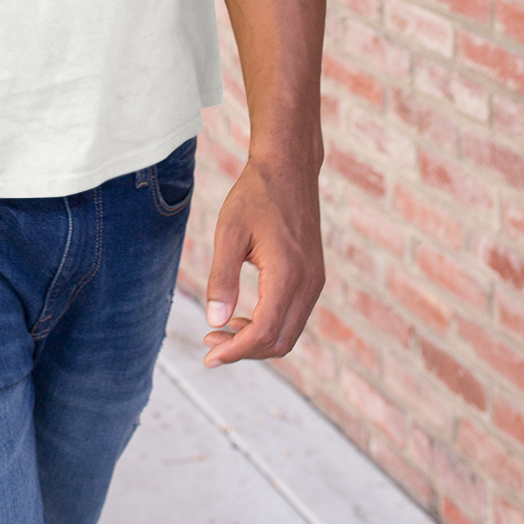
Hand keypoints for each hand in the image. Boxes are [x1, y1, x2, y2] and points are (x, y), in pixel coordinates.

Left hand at [201, 153, 323, 367]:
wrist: (288, 167)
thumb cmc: (255, 194)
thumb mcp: (229, 232)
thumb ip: (222, 277)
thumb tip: (215, 321)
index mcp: (287, 274)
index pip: (264, 333)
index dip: (236, 351)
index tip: (208, 355)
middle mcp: (308, 283)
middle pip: (280, 342)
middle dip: (244, 351)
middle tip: (210, 343)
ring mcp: (315, 281)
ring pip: (289, 333)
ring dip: (257, 340)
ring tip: (222, 331)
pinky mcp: (314, 276)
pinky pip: (294, 316)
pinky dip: (270, 326)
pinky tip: (243, 316)